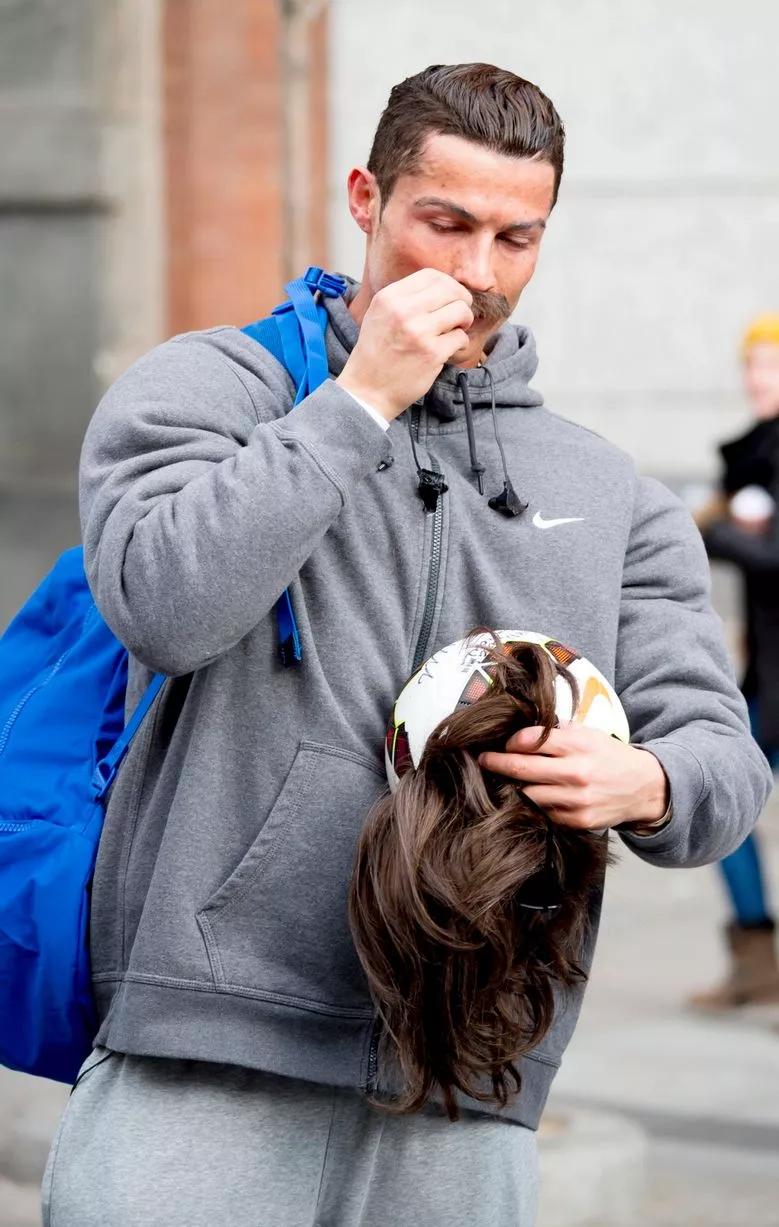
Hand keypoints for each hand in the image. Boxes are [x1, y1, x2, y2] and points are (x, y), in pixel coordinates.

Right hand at [336, 269, 473, 422]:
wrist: (367, 391)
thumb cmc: (375, 354)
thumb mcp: (378, 315)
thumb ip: (404, 298)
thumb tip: (441, 286)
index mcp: (389, 297)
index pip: (431, 275)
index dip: (448, 283)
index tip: (451, 296)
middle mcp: (403, 310)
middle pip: (451, 289)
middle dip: (462, 300)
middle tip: (460, 314)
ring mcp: (419, 332)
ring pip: (460, 311)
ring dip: (464, 321)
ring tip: (456, 330)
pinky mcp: (432, 353)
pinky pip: (461, 337)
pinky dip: (460, 343)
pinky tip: (450, 349)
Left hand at [478, 723, 668, 830]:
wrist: (644, 788)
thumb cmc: (610, 757)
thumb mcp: (589, 733)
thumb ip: (557, 731)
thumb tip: (521, 730)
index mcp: (578, 745)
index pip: (530, 740)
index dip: (511, 741)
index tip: (503, 743)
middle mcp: (576, 772)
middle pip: (522, 768)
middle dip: (496, 763)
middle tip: (483, 760)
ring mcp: (576, 800)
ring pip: (528, 795)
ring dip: (512, 788)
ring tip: (502, 782)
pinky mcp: (577, 821)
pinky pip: (543, 813)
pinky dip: (532, 806)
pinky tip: (525, 799)